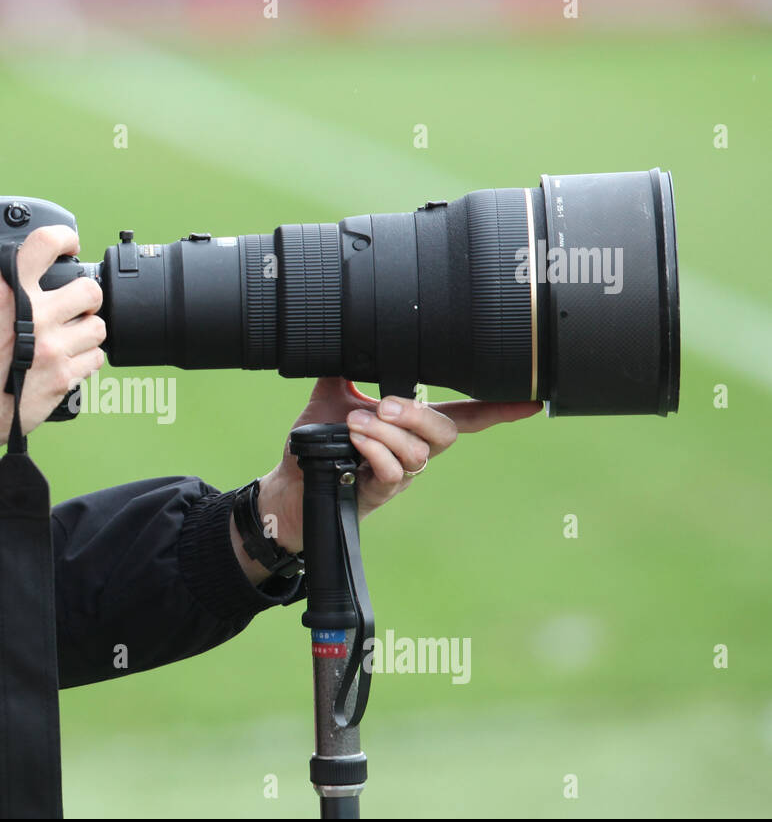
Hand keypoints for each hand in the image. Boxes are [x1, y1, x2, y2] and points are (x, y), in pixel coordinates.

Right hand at [0, 222, 106, 469]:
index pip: (47, 244)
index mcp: (8, 293)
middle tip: (73, 303)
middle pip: (89, 289)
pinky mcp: (63, 378)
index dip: (65, 238)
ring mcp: (53, 349)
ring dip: (87, 328)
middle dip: (84, 294)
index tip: (69, 245)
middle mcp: (36, 317)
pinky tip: (67, 359)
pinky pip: (96, 359)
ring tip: (69, 334)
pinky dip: (86, 358)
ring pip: (97, 326)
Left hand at [244, 378, 541, 566]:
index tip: (531, 400)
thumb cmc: (316, 445)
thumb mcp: (330, 398)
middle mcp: (412, 453)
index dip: (497, 409)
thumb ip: (346, 368)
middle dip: (419, 414)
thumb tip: (346, 329)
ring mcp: (398, 476)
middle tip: (383, 404)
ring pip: (418, 454)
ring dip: (386, 432)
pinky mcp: (377, 493)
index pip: (463, 417)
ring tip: (356, 423)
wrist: (291, 485)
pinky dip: (375, 452)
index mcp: (410, 428)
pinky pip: (392, 473)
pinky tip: (355, 441)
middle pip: (446, 434)